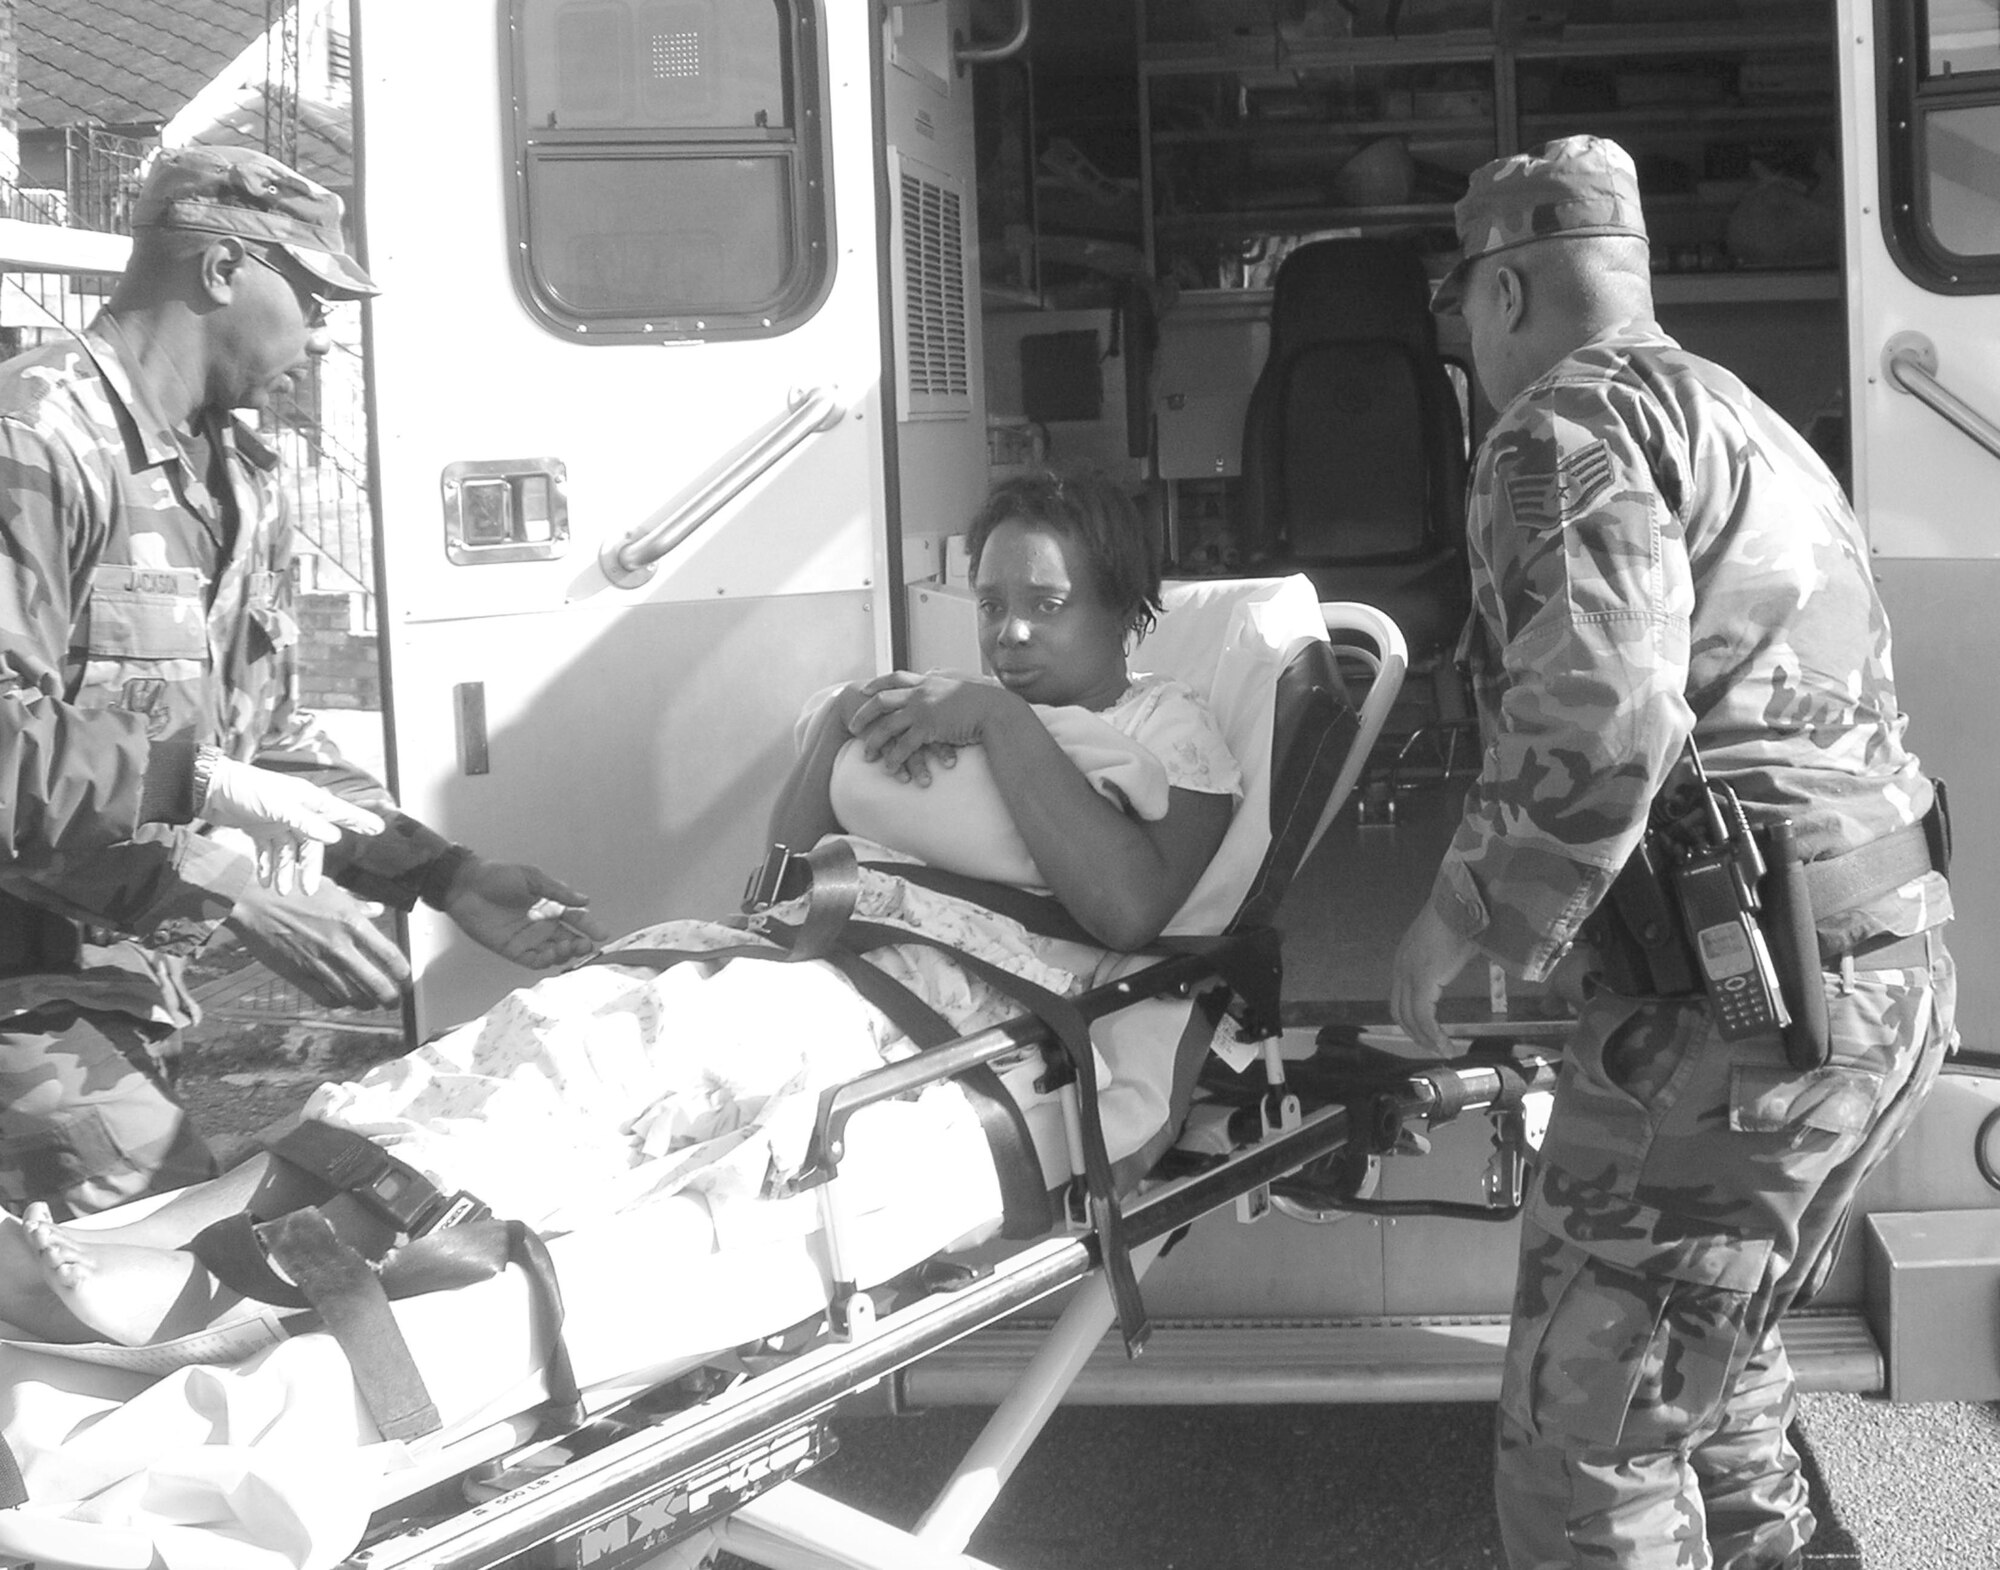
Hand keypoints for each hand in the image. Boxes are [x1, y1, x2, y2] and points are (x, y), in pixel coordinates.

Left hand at [200, 755, 384, 895]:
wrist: (209, 788)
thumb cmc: (248, 789)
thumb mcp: (279, 806)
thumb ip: (307, 822)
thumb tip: (335, 838)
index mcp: (306, 800)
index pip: (339, 813)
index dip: (359, 821)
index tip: (378, 829)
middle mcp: (295, 811)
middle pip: (310, 844)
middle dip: (308, 868)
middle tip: (307, 891)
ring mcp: (277, 821)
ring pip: (288, 852)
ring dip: (285, 871)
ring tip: (281, 890)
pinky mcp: (258, 829)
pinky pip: (268, 852)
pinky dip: (268, 866)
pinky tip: (266, 881)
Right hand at [223, 879, 410, 1010]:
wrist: (251, 899)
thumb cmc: (292, 887)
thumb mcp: (331, 889)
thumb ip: (357, 904)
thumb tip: (377, 910)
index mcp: (351, 922)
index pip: (390, 955)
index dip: (403, 972)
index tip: (406, 978)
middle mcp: (339, 946)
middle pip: (376, 984)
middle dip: (390, 998)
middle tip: (393, 1001)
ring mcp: (318, 963)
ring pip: (352, 996)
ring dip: (365, 1003)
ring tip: (371, 1003)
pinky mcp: (298, 974)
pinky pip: (325, 997)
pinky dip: (338, 1002)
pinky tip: (342, 1000)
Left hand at [438, 857, 610, 968]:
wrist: (466, 886)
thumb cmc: (497, 876)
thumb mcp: (531, 878)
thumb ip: (558, 892)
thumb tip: (585, 901)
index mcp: (550, 905)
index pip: (576, 918)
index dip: (590, 926)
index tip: (602, 933)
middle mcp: (542, 924)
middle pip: (569, 939)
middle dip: (580, 945)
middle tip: (586, 945)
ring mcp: (528, 938)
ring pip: (555, 953)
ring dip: (565, 953)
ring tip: (565, 947)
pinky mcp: (513, 950)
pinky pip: (534, 960)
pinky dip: (546, 960)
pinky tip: (551, 954)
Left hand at [849, 672, 1005, 780]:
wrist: (995, 710)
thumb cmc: (984, 701)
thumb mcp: (960, 684)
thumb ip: (944, 680)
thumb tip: (937, 675)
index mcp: (927, 682)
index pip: (894, 677)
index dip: (877, 684)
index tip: (865, 691)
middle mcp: (920, 692)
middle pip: (881, 700)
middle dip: (864, 714)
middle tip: (853, 727)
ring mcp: (923, 710)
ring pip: (888, 725)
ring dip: (874, 741)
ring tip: (867, 755)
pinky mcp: (928, 728)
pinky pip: (904, 745)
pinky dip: (895, 757)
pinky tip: (889, 767)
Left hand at [1389, 905, 1482, 1057]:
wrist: (1461, 902)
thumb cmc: (1462, 919)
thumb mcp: (1450, 945)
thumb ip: (1449, 961)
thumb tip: (1465, 967)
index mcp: (1405, 960)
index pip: (1400, 999)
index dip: (1411, 1020)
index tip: (1427, 1034)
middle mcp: (1401, 969)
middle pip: (1400, 1012)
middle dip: (1416, 1035)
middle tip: (1435, 1048)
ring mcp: (1409, 974)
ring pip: (1410, 1018)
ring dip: (1426, 1039)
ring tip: (1443, 1051)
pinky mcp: (1422, 980)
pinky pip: (1423, 1016)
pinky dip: (1433, 1034)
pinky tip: (1445, 1044)